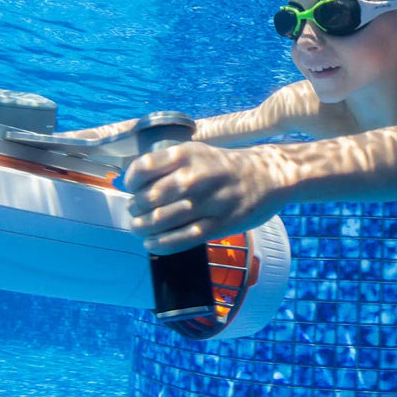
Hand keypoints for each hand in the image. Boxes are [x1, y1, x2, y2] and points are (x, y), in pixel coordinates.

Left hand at [123, 142, 283, 254]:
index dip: (130, 182)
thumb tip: (132, 183)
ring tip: (140, 229)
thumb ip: (167, 164)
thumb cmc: (222, 167)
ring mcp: (209, 202)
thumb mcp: (196, 152)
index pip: (143, 169)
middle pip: (148, 198)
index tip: (130, 189)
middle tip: (135, 212)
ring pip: (162, 220)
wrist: (266, 176)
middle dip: (135, 209)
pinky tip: (152, 244)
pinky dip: (162, 245)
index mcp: (187, 154)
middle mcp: (196, 176)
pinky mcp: (220, 224)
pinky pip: (183, 238)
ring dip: (144, 228)